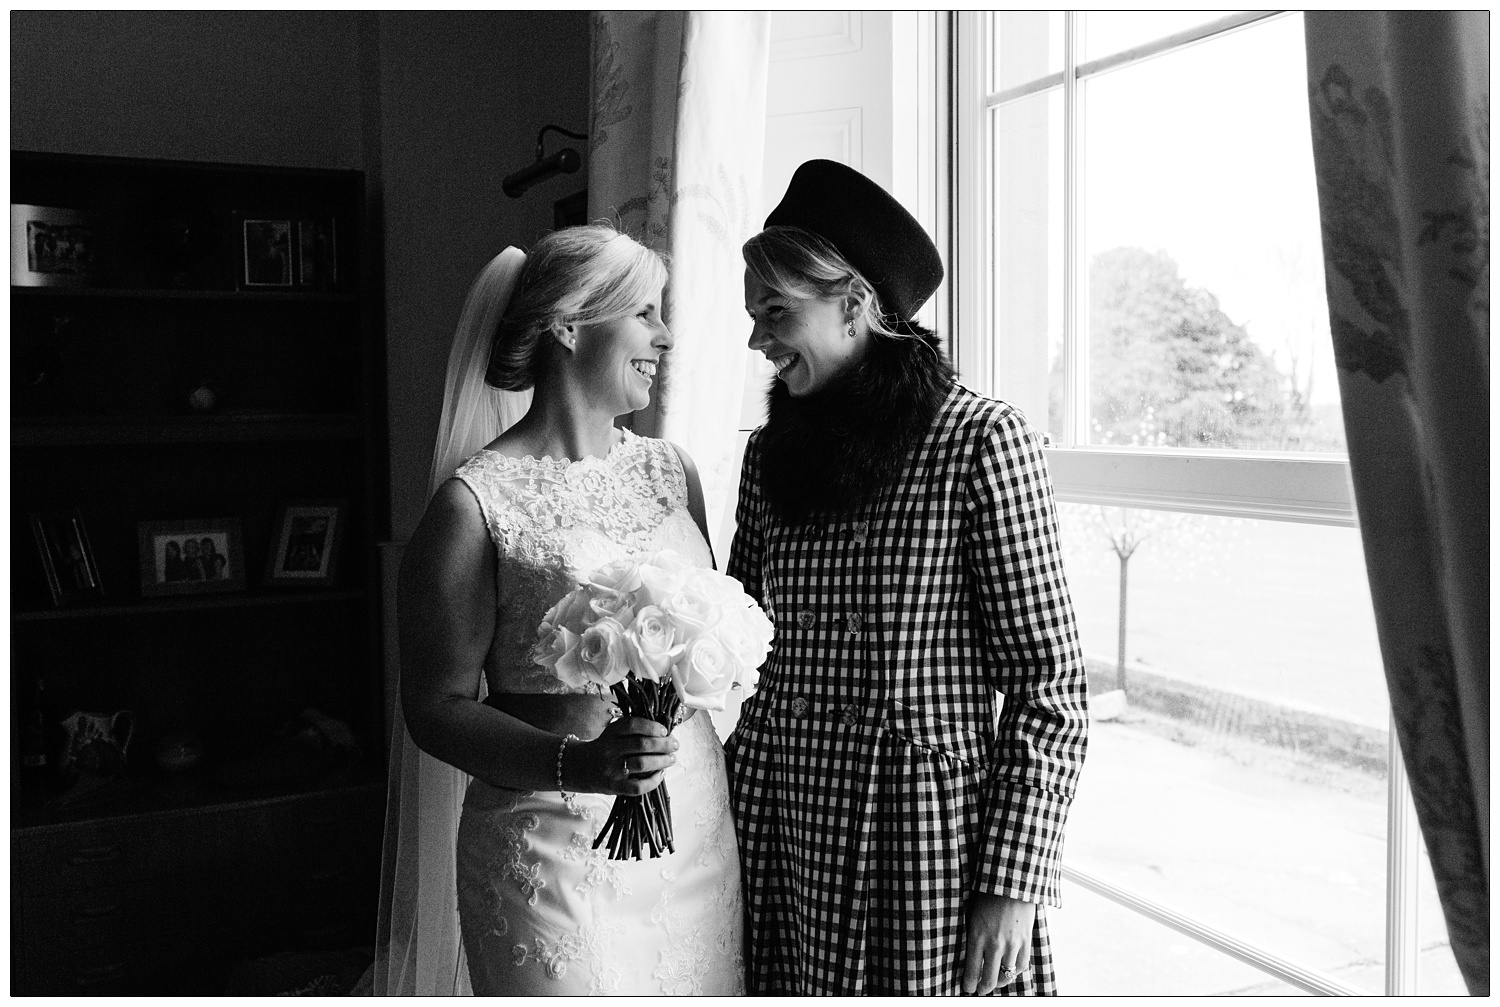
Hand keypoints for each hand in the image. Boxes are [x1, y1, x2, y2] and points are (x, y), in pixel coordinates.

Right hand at [564, 716, 678, 795]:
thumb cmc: (605, 748)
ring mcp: (611, 769)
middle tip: (674, 745)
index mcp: (611, 733)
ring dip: (662, 761)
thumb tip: (665, 732)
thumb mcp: (613, 733)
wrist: (579, 768)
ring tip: (671, 759)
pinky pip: (637, 787)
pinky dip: (653, 781)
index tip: (664, 730)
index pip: (633, 725)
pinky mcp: (613, 787)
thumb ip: (634, 731)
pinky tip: (660, 774)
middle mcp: (610, 749)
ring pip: (642, 764)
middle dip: (663, 744)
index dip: (651, 726)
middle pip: (641, 744)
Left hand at [960, 893, 1035, 994]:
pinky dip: (1015, 971)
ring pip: (1006, 975)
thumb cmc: (987, 892)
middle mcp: (994, 944)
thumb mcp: (971, 912)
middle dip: (982, 988)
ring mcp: (1012, 944)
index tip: (967, 988)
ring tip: (994, 982)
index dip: (969, 984)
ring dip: (999, 982)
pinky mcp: (1026, 941)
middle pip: (989, 979)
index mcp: (977, 936)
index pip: (972, 970)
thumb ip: (971, 932)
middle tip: (979, 990)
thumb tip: (968, 950)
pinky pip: (1022, 966)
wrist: (1012, 879)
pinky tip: (1009, 970)